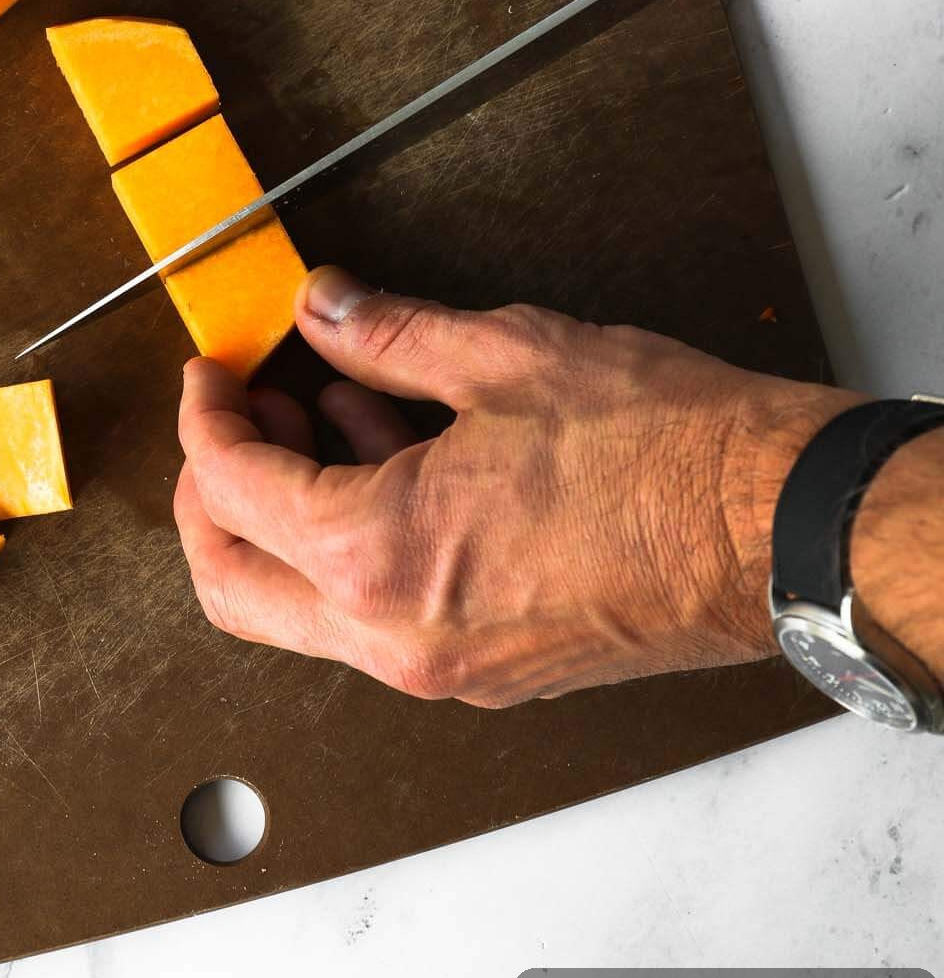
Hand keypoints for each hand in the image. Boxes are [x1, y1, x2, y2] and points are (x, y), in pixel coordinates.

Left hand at [174, 269, 855, 704]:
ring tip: (321, 411)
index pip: (232, 492)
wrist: (773, 528)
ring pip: (304, 608)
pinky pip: (376, 614)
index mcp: (379, 558)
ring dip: (287, 514)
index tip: (213, 371)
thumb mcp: (506, 355)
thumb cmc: (662, 452)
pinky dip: (353, 542)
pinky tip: (389, 452)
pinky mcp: (489, 668)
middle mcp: (397, 637)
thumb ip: (389, 334)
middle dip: (212, 492)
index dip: (205, 417)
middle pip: (236, 585)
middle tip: (238, 410)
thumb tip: (324, 309)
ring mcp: (443, 667)